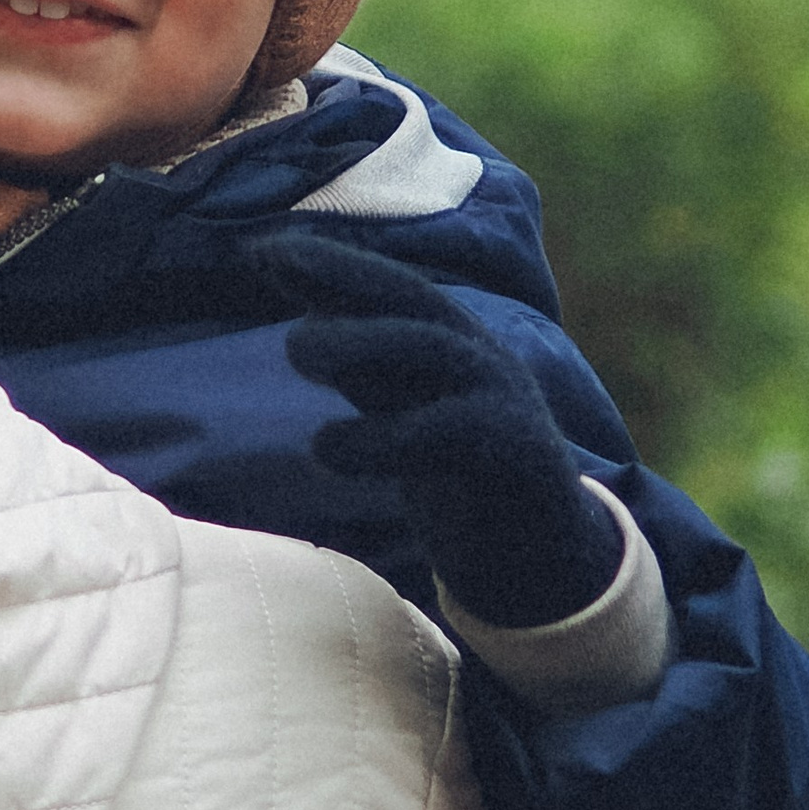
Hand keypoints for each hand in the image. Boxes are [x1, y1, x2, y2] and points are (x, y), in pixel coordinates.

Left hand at [243, 235, 623, 629]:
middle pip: (414, 300)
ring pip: (431, 349)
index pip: (390, 291)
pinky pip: (450, 431)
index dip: (333, 264)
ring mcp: (501, 400)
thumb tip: (305, 328)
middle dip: (346, 272)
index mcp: (452, 344)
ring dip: (359, 339)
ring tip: (295, 350)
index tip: (261, 250)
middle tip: (271, 263)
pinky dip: (383, 437)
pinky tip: (325, 448)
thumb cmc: (463, 475)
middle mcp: (478, 358)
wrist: (548, 559)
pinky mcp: (517, 454)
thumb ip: (366, 371)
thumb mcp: (408, 412)